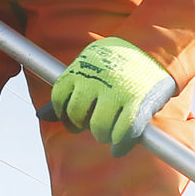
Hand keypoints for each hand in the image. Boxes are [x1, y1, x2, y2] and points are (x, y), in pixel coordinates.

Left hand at [42, 37, 176, 156]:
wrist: (154, 47)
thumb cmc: (117, 62)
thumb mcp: (88, 68)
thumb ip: (67, 92)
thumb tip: (40, 115)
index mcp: (81, 68)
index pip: (60, 98)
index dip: (65, 114)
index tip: (76, 119)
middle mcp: (96, 80)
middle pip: (78, 115)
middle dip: (83, 125)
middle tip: (93, 125)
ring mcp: (118, 91)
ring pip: (99, 127)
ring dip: (103, 135)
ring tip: (109, 132)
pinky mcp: (139, 102)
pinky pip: (124, 132)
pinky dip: (121, 145)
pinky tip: (118, 148)